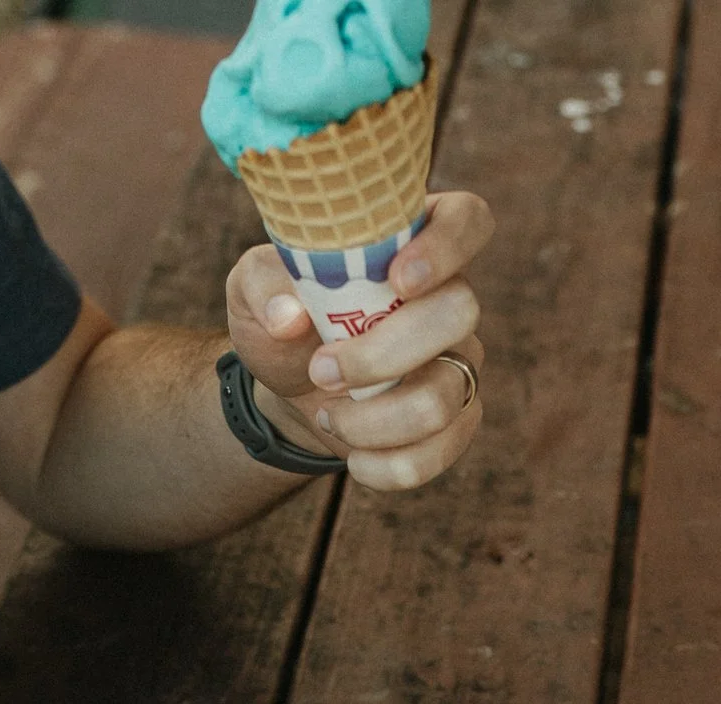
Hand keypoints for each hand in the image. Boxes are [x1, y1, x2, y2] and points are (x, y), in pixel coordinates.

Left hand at [224, 191, 493, 491]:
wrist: (289, 387)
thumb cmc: (282, 318)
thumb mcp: (253, 290)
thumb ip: (262, 286)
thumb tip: (288, 316)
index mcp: (411, 245)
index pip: (468, 220)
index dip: (447, 246)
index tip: (398, 279)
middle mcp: (449, 299)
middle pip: (459, 313)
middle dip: (385, 353)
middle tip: (321, 369)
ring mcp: (459, 361)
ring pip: (446, 395)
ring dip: (376, 419)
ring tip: (327, 414)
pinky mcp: (456, 419)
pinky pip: (442, 450)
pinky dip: (389, 465)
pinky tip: (355, 459)